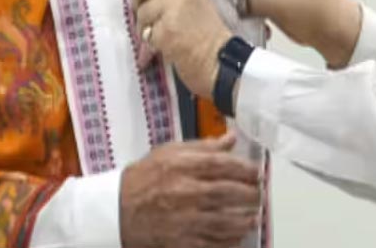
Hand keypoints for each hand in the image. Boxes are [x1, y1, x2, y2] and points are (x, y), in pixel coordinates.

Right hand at [120, 132, 260, 247]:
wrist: (116, 210)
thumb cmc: (144, 178)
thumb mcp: (169, 152)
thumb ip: (203, 146)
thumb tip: (231, 138)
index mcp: (181, 167)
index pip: (221, 165)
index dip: (245, 169)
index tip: (257, 173)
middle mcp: (184, 192)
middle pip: (227, 193)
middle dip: (250, 194)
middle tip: (259, 195)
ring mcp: (183, 219)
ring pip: (224, 221)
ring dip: (244, 219)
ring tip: (253, 216)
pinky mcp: (180, 241)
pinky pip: (212, 243)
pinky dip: (229, 241)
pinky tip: (238, 235)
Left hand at [124, 0, 231, 97]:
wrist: (218, 59)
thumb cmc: (205, 33)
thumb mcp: (192, 0)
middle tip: (138, 10)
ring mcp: (175, 7)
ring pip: (142, 11)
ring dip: (144, 27)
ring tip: (160, 36)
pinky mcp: (168, 29)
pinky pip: (146, 34)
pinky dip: (150, 44)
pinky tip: (163, 48)